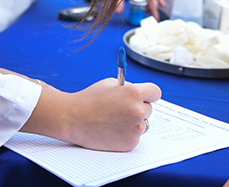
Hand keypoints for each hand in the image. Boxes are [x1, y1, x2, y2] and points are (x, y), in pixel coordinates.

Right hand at [23, 78, 159, 151]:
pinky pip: (134, 136)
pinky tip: (112, 129)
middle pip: (149, 109)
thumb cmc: (89, 99)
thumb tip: (140, 94)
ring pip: (142, 124)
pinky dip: (127, 134)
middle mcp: (138, 111)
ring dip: (134, 122)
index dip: (149, 93)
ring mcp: (135, 129)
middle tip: (121, 108)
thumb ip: (128, 88)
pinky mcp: (130, 143)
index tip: (145, 96)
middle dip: (138, 107)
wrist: (72, 118)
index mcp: (134, 93)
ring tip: (114, 120)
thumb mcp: (110, 84)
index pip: (156, 92)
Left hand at [113, 0, 163, 18]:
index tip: (162, 5)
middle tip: (156, 18)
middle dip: (154, 8)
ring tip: (150, 17)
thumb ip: (119, 1)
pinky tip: (144, 12)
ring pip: (148, 0)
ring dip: (150, 8)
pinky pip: (144, 0)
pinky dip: (145, 6)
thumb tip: (118, 12)